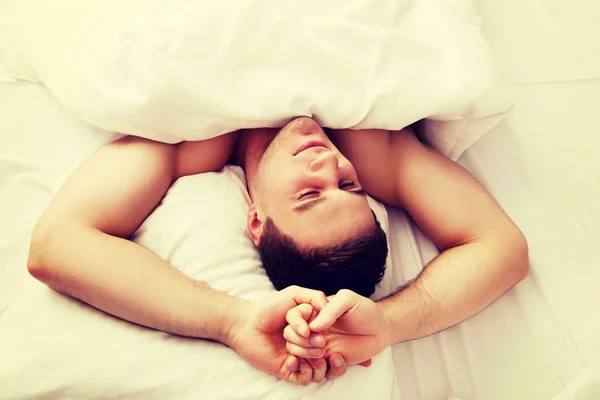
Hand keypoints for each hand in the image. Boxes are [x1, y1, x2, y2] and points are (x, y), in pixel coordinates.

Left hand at [229, 286, 345, 384]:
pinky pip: (306, 379)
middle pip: (323, 351)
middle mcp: (309, 342)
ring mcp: (300, 357)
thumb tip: (329, 310)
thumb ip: (315, 297)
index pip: (329, 334)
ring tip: (291, 349)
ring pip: (318, 367)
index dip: (322, 333)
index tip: (312, 328)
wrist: (246, 324)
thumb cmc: (268, 308)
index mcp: (314, 326)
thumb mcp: (293, 294)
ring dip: (306, 357)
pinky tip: (290, 360)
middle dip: (311, 344)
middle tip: (297, 336)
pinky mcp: (290, 370)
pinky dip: (302, 371)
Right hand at [284, 289, 388, 366]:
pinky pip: (321, 370)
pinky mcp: (331, 360)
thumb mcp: (349, 300)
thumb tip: (314, 325)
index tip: (308, 331)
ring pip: (302, 358)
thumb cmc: (365, 310)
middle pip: (292, 339)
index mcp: (314, 312)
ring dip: (312, 360)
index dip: (296, 326)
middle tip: (322, 344)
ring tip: (330, 356)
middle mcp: (313, 330)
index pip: (293, 318)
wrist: (381, 328)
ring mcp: (320, 346)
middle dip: (302, 345)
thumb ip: (331, 308)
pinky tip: (340, 360)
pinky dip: (328, 369)